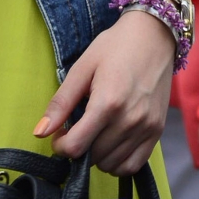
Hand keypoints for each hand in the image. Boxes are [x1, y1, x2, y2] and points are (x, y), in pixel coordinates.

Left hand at [35, 11, 174, 174]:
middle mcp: (130, 119)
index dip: (60, 145)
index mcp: (108, 102)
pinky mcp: (157, 129)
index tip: (61, 132)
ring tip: (97, 132)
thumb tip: (40, 133)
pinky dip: (118, 162)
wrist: (156, 33)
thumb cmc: (116, 46)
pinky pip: (132, 165)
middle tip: (80, 127)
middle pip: (92, 158)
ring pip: (110, 165)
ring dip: (97, 156)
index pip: (75, 147)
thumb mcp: (83, 67)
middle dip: (79, 148)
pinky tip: (113, 144)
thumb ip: (61, 102)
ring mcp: (146, 126)